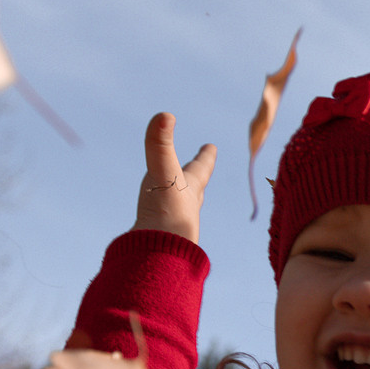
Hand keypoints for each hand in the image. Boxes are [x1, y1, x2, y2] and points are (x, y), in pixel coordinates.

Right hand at [136, 113, 216, 242]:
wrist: (161, 253)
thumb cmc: (167, 212)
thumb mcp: (163, 172)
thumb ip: (160, 145)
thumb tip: (166, 115)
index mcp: (190, 188)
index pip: (201, 167)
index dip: (205, 156)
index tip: (211, 147)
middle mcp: (186, 206)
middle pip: (196, 186)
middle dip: (197, 174)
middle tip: (201, 165)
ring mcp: (175, 224)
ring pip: (181, 207)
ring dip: (182, 199)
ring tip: (180, 198)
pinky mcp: (162, 238)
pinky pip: (164, 225)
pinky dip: (163, 221)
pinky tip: (158, 229)